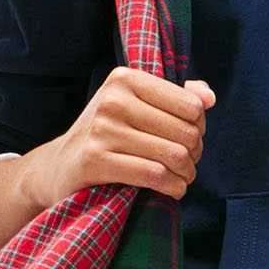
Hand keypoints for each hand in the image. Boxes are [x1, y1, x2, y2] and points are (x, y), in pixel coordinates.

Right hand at [0, 71, 213, 252]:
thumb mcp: (136, 106)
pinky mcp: (95, 161)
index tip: (188, 140)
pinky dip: (173, 187)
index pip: (191, 105)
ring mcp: (101, 130)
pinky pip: (153, 175)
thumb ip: (176, 97)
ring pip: (173, 155)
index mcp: (125, 79)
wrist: (59, 166)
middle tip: (187, 165)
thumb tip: (209, 98)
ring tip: (181, 179)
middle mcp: (113, 100)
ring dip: (186, 174)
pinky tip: (172, 190)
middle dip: (195, 154)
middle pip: (185, 131)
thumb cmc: (107, 135)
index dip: (199, 128)